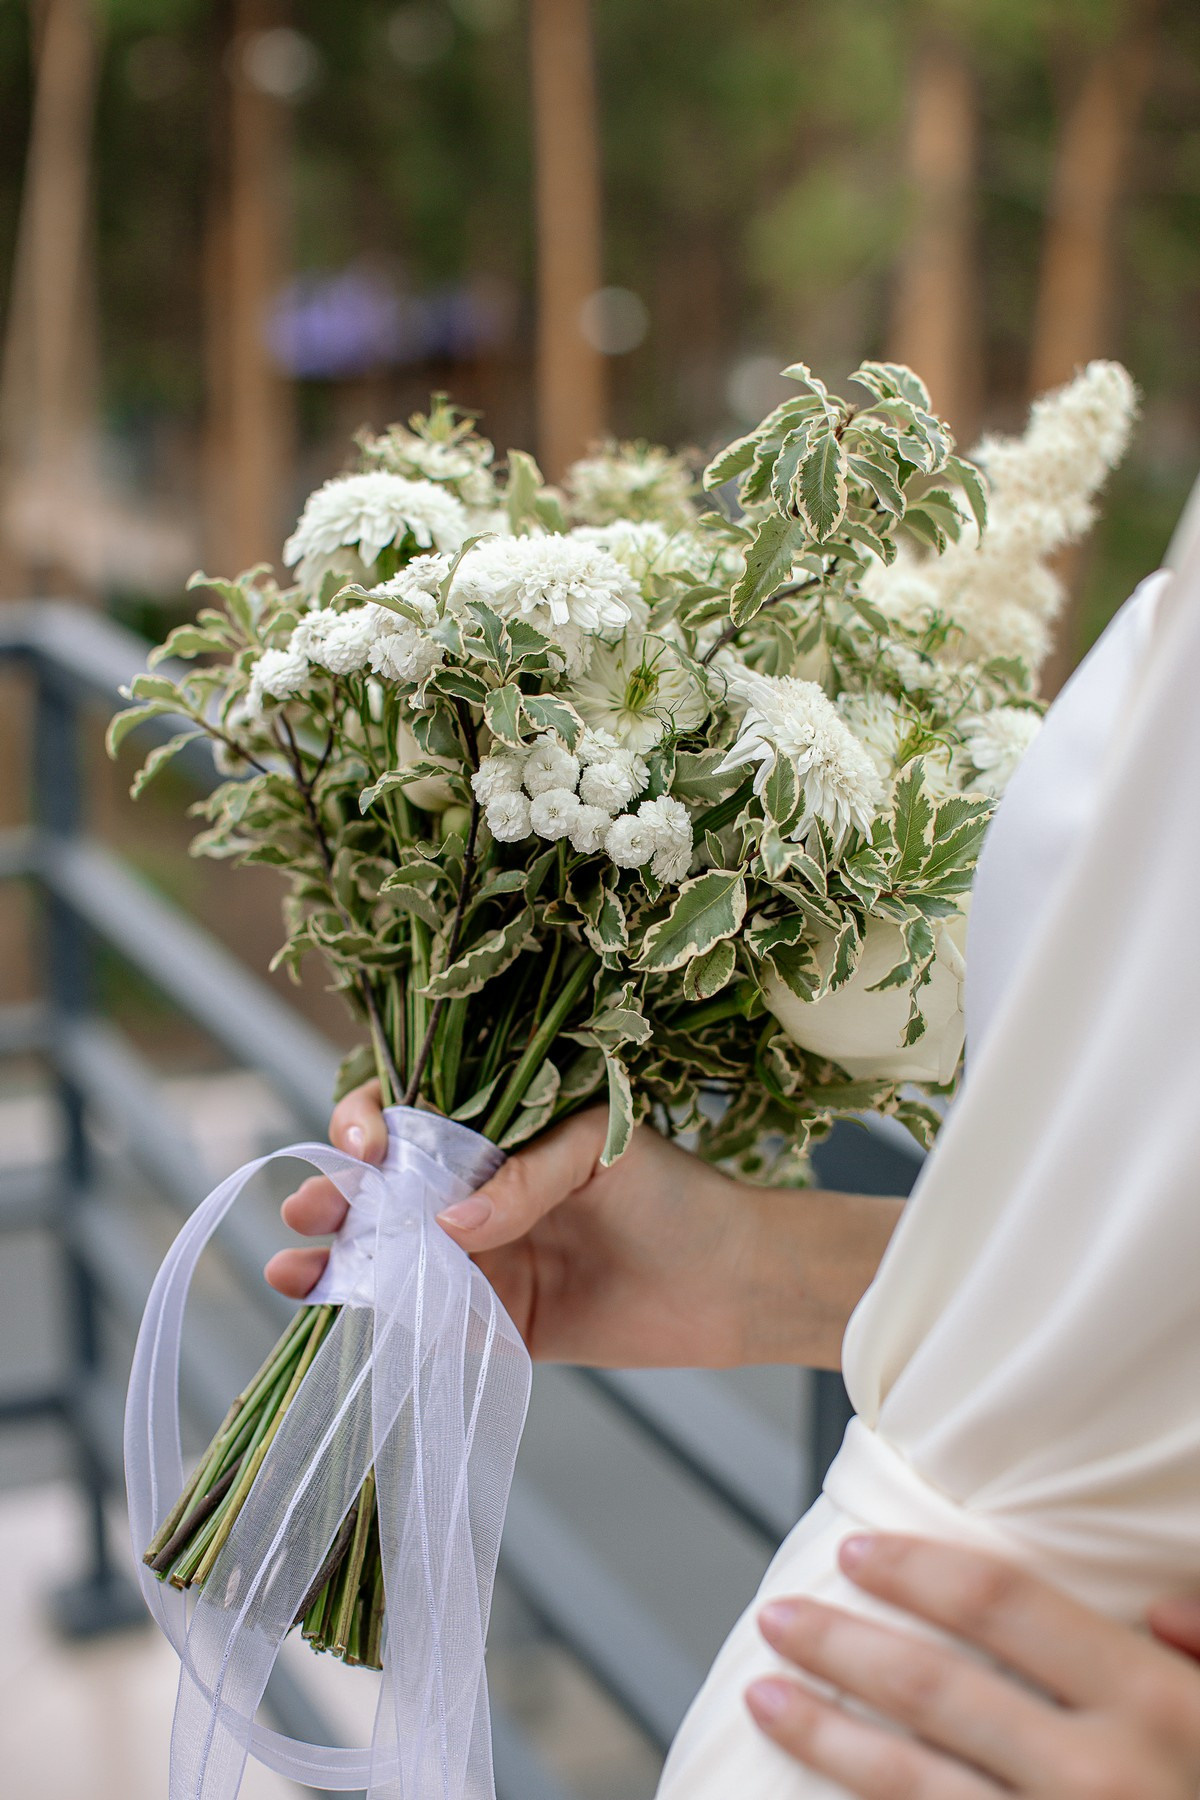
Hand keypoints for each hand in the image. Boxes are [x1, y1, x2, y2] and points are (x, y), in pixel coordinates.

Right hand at [264, 1081, 757, 1365]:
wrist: (735, 1280)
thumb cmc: (673, 1191)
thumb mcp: (598, 1149)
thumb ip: (523, 1179)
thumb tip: (450, 1228)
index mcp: (496, 1130)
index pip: (410, 1115)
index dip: (372, 1123)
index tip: (369, 1144)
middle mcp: (476, 1192)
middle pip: (382, 1190)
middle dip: (335, 1195)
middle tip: (310, 1211)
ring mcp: (481, 1259)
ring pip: (390, 1256)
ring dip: (335, 1259)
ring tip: (290, 1267)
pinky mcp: (497, 1324)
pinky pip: (430, 1320)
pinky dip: (385, 1314)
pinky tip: (344, 1303)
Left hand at [745, 1534, 1199, 1797]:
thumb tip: (1154, 1606)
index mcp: (1153, 1702)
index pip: (1001, 1603)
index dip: (915, 1568)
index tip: (854, 1552)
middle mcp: (1096, 1777)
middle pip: (932, 1686)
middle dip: (839, 1644)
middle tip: (778, 1617)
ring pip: (907, 1782)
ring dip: (823, 1735)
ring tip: (763, 1696)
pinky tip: (818, 1796)